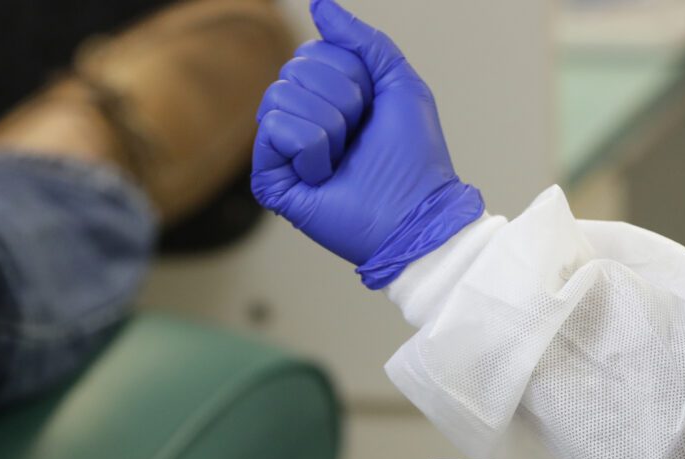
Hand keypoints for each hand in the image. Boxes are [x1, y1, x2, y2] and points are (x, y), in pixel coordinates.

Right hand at [252, 0, 483, 288]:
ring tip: (342, 158)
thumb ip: (362, 40)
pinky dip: (310, 147)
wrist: (413, 212)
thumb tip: (320, 4)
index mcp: (328, 97)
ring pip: (280, 95)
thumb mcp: (398, 83)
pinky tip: (324, 173)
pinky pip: (271, 127)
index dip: (352, 75)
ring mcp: (283, 149)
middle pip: (294, 69)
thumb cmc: (413, 158)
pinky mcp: (270, 176)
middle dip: (340, 99)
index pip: (314, 52)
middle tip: (358, 137)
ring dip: (327, 126)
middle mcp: (301, 119)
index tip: (372, 111)